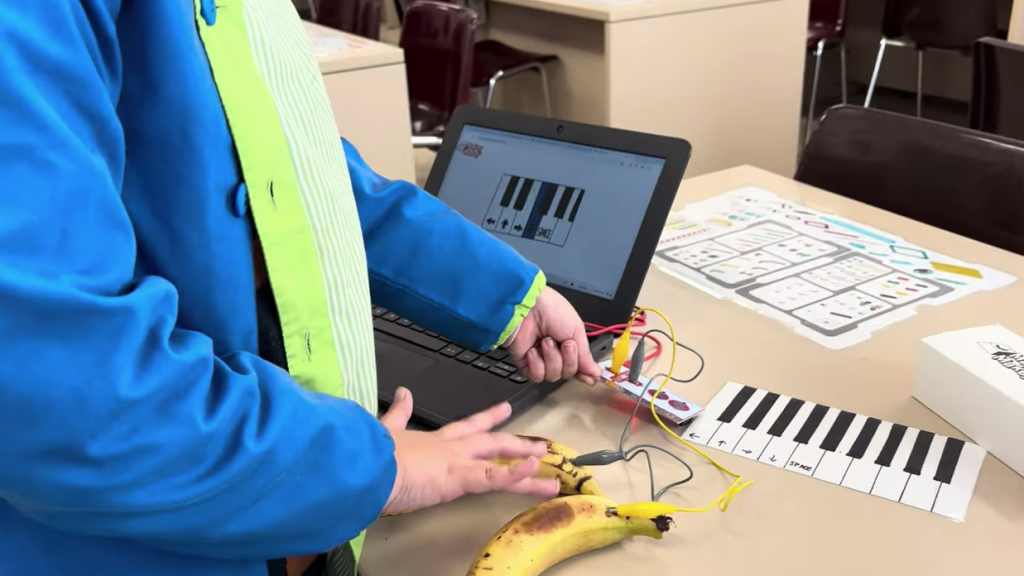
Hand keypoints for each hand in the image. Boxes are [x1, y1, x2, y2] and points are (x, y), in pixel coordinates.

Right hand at [380, 387, 559, 514]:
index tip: (503, 410)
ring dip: (526, 466)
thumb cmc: (374, 455)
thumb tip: (402, 392)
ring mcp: (458, 462)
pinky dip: (516, 474)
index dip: (487, 419)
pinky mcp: (458, 478)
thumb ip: (397, 414)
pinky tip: (534, 469)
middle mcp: (451, 448)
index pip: (466, 427)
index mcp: (434, 441)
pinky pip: (494, 478)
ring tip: (549, 469)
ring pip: (501, 463)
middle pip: (491, 442)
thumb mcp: (386, 431)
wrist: (368, 465)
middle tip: (538, 444)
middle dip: (515, 443)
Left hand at [506, 287, 600, 384]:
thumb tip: (595, 372)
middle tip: (565, 344)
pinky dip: (537, 364)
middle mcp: (555, 353)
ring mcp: (540, 359)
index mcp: (569, 344)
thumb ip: (585, 355)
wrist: (528, 307)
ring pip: (553, 376)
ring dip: (552, 358)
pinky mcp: (525, 363)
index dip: (584, 373)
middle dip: (568, 359)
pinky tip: (534, 350)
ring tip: (546, 341)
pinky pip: (537, 376)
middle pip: (568, 373)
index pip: (579, 366)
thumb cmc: (552, 310)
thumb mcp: (577, 331)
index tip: (590, 379)